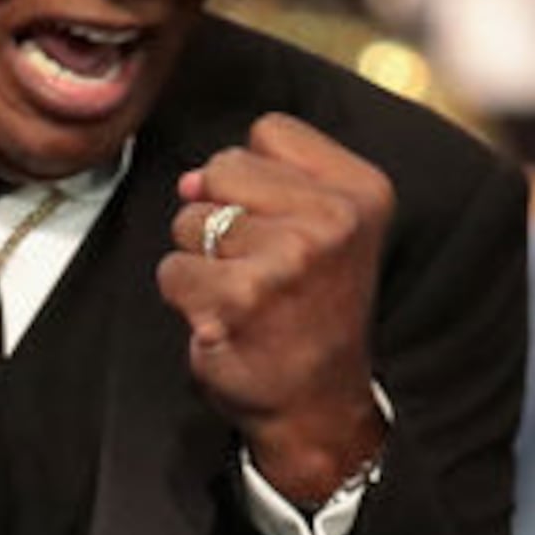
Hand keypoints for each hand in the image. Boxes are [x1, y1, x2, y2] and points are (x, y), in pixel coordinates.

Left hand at [157, 113, 390, 507]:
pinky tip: (223, 319)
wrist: (318, 404)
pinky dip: (184, 296)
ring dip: (201, 259)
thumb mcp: (320, 230)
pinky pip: (172, 269)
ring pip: (190, 220)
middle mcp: (334, 219)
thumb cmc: (312, 312)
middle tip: (261, 266)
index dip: (257, 177)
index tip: (284, 224)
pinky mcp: (239, 298)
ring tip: (245, 294)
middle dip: (221, 214)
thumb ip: (260, 182)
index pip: (269, 131)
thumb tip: (190, 178)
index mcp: (362, 190)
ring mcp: (287, 258)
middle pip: (223, 167)